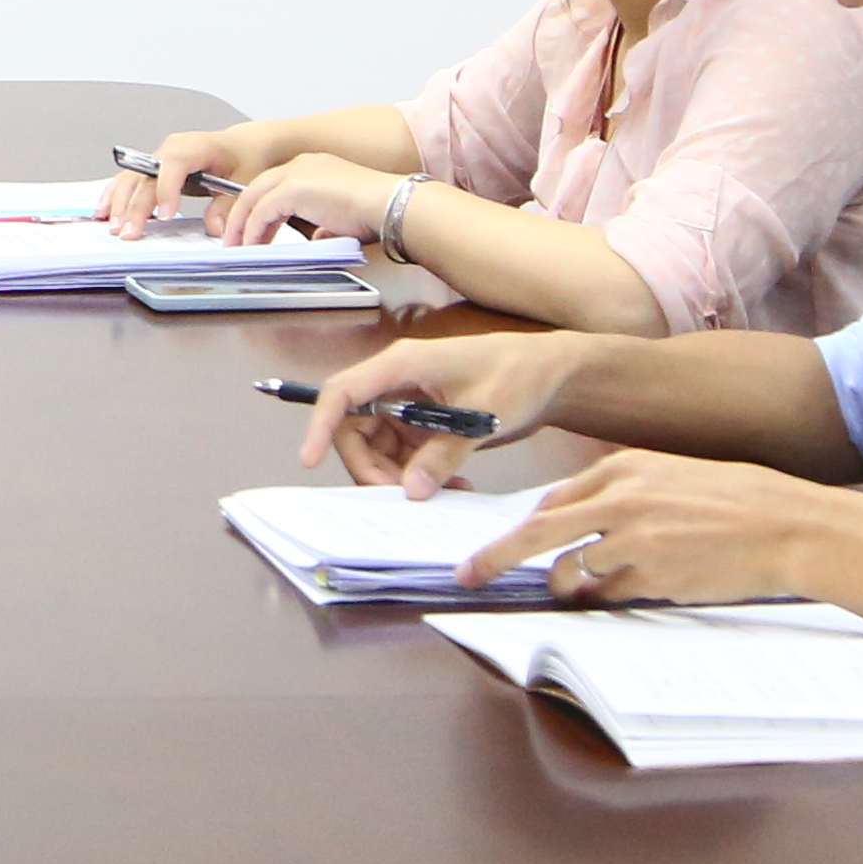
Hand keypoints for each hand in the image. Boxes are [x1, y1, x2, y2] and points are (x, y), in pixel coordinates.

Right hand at [107, 125, 266, 233]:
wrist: (241, 147)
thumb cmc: (243, 159)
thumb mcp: (245, 181)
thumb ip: (228, 206)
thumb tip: (213, 227)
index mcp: (196, 146)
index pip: (175, 163)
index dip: (167, 188)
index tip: (165, 215)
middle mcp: (171, 148)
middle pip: (146, 176)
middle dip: (135, 205)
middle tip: (129, 232)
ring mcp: (158, 157)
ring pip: (131, 178)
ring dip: (119, 203)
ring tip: (113, 227)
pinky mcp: (152, 168)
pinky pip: (129, 180)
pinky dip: (115, 196)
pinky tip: (104, 213)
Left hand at [214, 149, 405, 250]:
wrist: (393, 205)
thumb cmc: (378, 213)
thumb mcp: (344, 219)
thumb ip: (327, 224)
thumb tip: (319, 236)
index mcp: (314, 167)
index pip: (275, 185)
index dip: (260, 209)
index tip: (253, 231)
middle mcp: (302, 165)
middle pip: (256, 188)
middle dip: (242, 216)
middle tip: (235, 240)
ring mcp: (297, 173)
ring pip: (253, 197)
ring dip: (242, 224)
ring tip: (239, 247)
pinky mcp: (294, 188)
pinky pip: (262, 211)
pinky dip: (253, 229)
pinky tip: (253, 246)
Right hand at [298, 331, 586, 495]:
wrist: (553, 373)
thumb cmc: (519, 374)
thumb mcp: (484, 414)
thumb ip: (445, 453)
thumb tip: (411, 490)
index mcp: (401, 366)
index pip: (343, 393)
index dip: (319, 425)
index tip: (309, 460)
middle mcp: (396, 385)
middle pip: (355, 430)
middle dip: (370, 468)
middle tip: (403, 497)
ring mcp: (409, 406)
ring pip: (378, 450)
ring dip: (398, 479)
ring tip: (442, 496)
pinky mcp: (424, 424)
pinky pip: (404, 457)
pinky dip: (419, 478)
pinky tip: (452, 489)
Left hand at [461, 447, 848, 608]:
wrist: (788, 525)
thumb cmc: (737, 500)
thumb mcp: (671, 476)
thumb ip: (623, 493)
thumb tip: (576, 523)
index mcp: (624, 467)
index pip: (553, 500)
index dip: (522, 528)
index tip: (495, 546)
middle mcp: (621, 500)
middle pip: (538, 532)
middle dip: (497, 558)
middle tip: (469, 576)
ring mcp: (634, 540)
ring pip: (574, 571)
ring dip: (569, 587)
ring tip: (579, 593)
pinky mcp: (653, 576)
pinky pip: (612, 595)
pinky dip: (610, 599)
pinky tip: (636, 590)